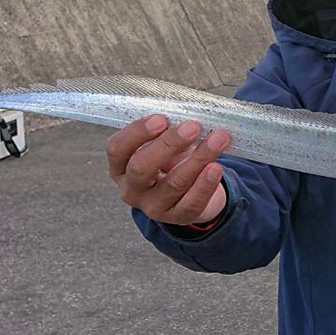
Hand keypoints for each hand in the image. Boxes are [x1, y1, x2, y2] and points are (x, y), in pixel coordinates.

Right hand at [106, 115, 230, 224]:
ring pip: (174, 183)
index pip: (117, 149)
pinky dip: (205, 184)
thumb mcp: (164, 145)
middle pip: (142, 167)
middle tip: (192, 127)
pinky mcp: (178, 217)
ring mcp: (153, 207)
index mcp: (120, 167)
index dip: (137, 133)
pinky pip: (192, 202)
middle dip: (168, 144)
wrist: (193, 191)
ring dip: (198, 159)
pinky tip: (216, 168)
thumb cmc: (174, 160)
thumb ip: (169, 131)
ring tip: (218, 139)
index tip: (161, 118)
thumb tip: (188, 117)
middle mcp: (131, 189)